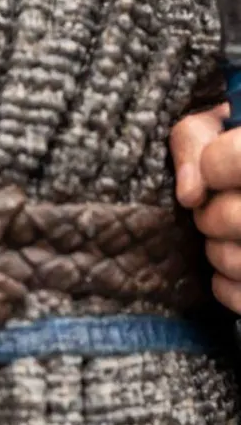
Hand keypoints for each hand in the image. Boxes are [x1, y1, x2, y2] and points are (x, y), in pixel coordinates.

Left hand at [170, 102, 240, 313]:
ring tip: (226, 239)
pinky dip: (226, 286)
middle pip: (227, 217)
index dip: (212, 165)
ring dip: (217, 252)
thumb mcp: (214, 127)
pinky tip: (231, 269)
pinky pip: (239, 298)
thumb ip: (193, 140)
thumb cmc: (233, 150)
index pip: (226, 160)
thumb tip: (189, 195)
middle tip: (214, 211)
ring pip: (233, 261)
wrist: (239, 183)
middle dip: (209, 215)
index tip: (215, 172)